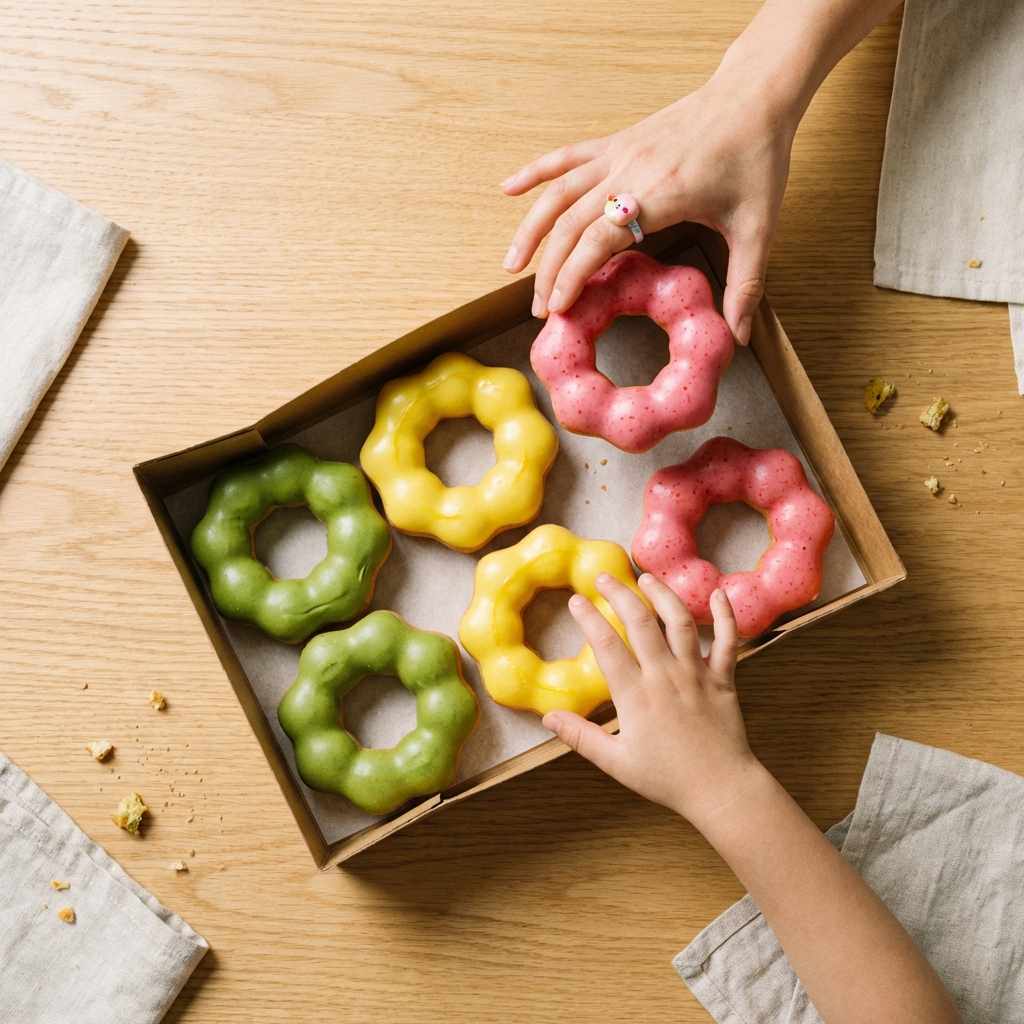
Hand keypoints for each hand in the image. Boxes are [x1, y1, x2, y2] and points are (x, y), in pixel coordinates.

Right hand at [500, 64, 797, 343]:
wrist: (753, 95)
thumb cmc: (756, 157)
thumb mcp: (758, 227)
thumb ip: (744, 285)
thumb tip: (736, 338)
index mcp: (660, 194)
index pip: (598, 240)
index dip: (572, 276)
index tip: (557, 309)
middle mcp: (629, 171)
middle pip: (570, 224)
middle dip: (549, 271)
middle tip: (539, 310)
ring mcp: (618, 153)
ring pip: (558, 192)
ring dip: (530, 230)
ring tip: (511, 266)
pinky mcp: (617, 142)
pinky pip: (566, 157)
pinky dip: (535, 172)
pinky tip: (507, 189)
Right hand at [543, 573, 765, 829]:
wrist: (720, 789)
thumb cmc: (666, 778)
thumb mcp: (615, 762)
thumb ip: (580, 737)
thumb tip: (547, 718)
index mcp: (636, 695)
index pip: (606, 645)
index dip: (589, 618)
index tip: (576, 600)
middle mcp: (665, 676)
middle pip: (640, 622)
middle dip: (620, 594)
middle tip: (604, 577)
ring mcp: (696, 673)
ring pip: (679, 621)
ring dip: (662, 594)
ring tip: (647, 577)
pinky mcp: (723, 678)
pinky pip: (726, 640)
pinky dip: (725, 615)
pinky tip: (719, 593)